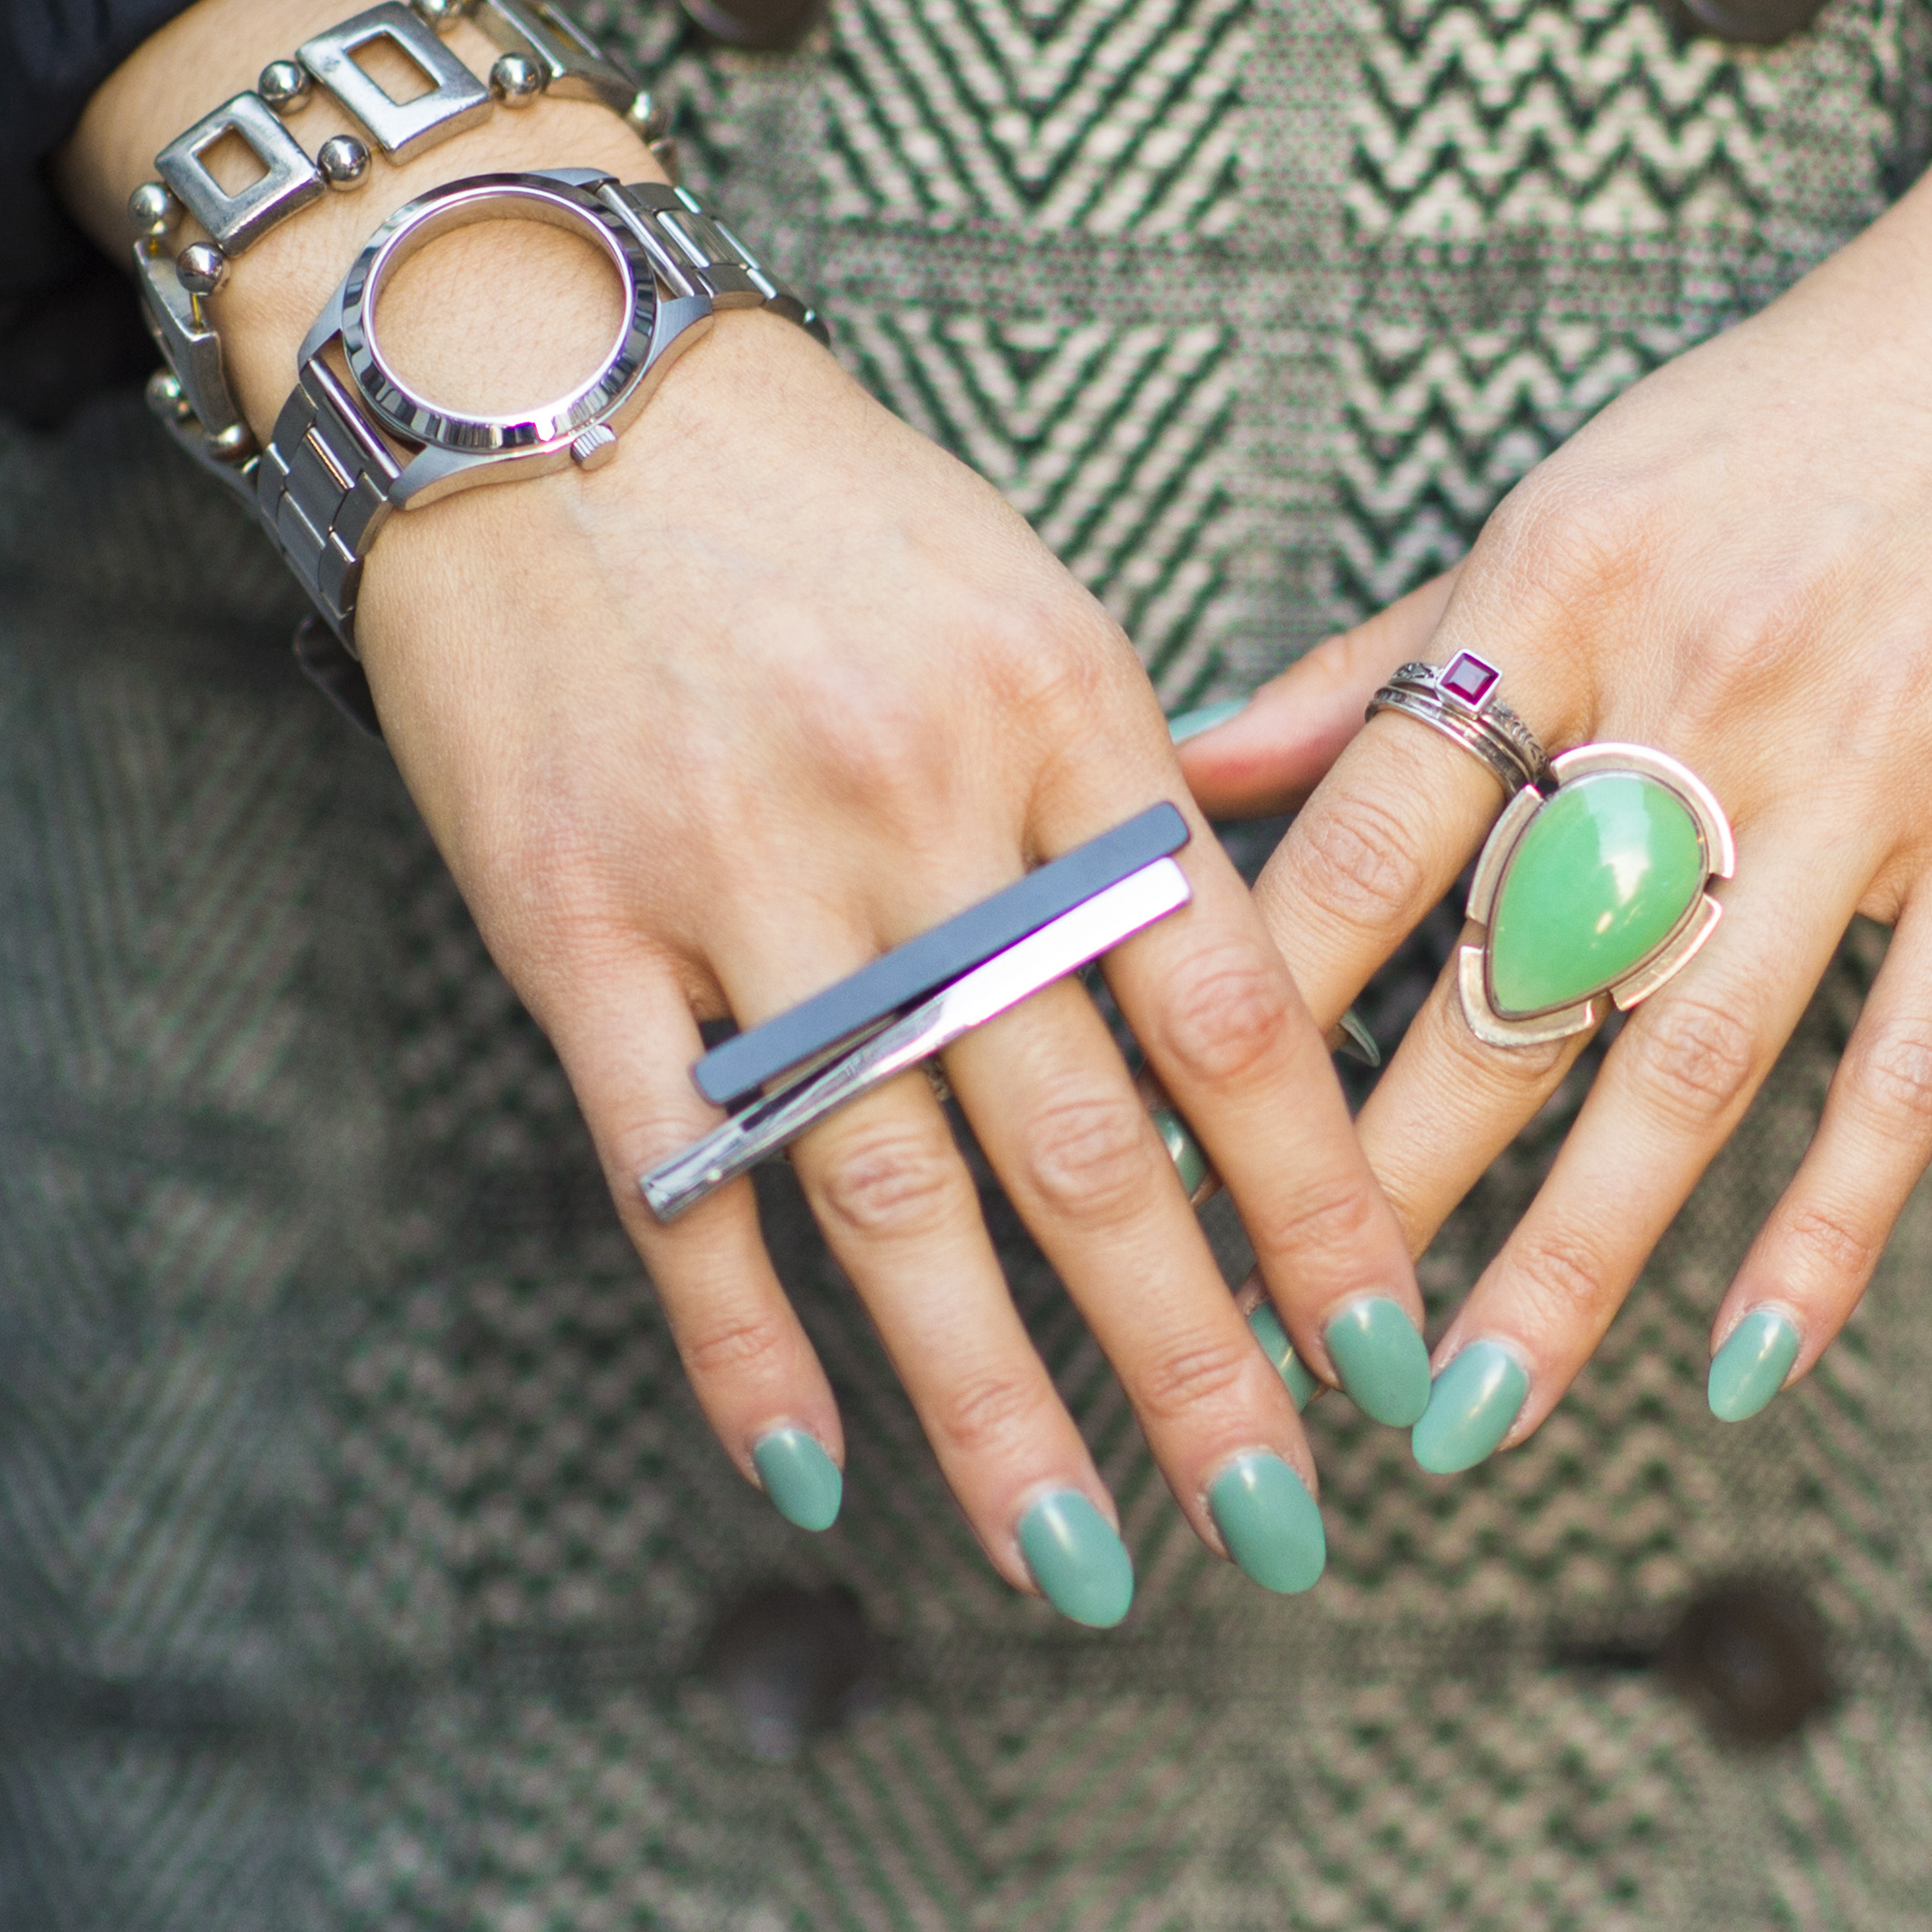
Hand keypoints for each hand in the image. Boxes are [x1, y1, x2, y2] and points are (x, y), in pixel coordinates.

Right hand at [65, 0, 1420, 1617]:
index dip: (1319, 1197)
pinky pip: (678, 1166)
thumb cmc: (811, 504)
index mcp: (1066, 719)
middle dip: (1199, 1357)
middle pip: (1088, 1137)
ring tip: (1087, 1563)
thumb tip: (1247, 1004)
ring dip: (999, 1402)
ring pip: (894, 1189)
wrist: (530, 368)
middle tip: (1287, 1526)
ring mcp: (740, 874)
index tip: (1400, 1349)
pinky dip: (741, 1330)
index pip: (1232, 1004)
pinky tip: (811, 1469)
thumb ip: (1133, 796)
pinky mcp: (573, 923)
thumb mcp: (1022, 604)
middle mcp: (922, 809)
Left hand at [1192, 0, 1931, 1467]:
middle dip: (1367, 1188)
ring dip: (1561, 1262)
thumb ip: (1392, 656)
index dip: (1248, 1012)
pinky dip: (1826, 1229)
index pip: (1364, 838)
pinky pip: (1909, 1070)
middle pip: (1497, 979)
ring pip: (1682, 1060)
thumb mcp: (1580, 493)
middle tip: (1265, 1355)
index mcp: (1558, 587)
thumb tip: (1188, 773)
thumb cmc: (1818, 409)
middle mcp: (1699, 684)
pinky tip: (1744, 1364)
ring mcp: (1872, 770)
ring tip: (1459, 1417)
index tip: (1155, 1158)